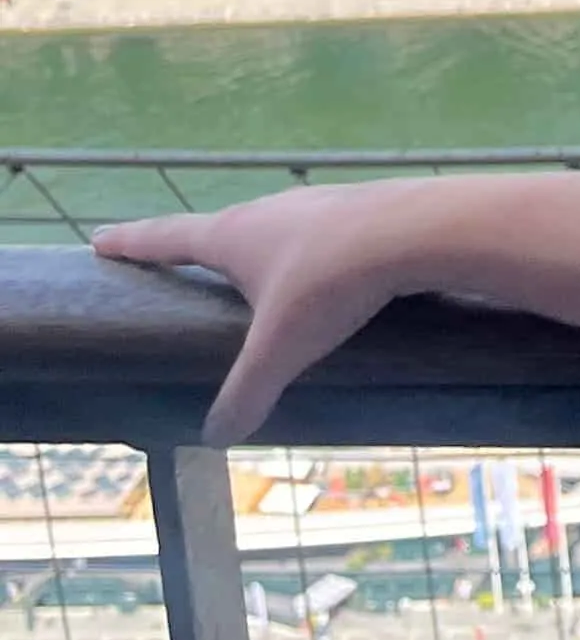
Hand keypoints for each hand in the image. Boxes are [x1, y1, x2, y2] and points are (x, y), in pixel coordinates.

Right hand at [92, 180, 447, 441]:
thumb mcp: (281, 347)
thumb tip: (215, 436)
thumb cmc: (334, 283)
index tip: (100, 241)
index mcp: (234, 235)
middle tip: (179, 256)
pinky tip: (327, 268)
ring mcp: (317, 204)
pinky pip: (321, 233)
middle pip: (220, 228)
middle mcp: (269, 210)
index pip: (166, 239)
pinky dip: (310, 250)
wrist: (419, 230)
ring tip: (254, 268)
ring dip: (259, 245)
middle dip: (197, 245)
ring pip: (275, 226)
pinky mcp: (360, 210)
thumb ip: (246, 392)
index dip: (131, 244)